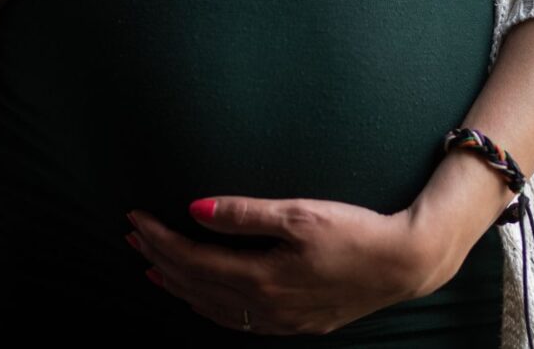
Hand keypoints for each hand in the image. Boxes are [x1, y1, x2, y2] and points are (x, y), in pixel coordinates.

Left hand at [123, 195, 454, 335]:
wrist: (403, 263)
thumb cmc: (355, 232)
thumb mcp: (300, 213)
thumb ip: (244, 214)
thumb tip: (194, 209)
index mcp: (261, 278)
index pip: (193, 260)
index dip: (160, 239)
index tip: (136, 218)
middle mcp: (264, 307)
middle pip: (196, 285)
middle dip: (160, 258)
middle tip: (131, 236)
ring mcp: (279, 321)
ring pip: (212, 307)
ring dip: (179, 284)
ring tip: (152, 266)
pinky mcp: (294, 324)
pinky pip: (235, 319)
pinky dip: (208, 305)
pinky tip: (201, 296)